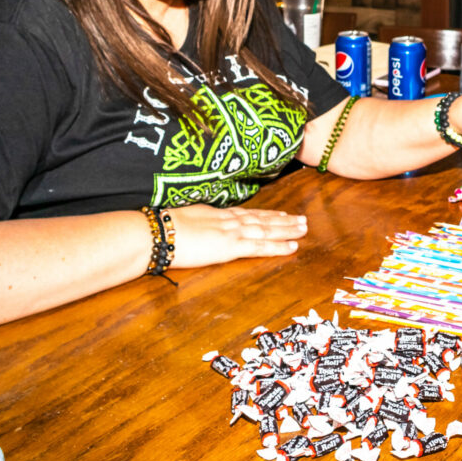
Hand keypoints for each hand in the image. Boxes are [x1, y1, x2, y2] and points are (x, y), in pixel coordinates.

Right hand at [165, 205, 306, 268]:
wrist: (158, 233)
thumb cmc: (164, 228)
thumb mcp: (185, 219)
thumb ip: (199, 222)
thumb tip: (201, 224)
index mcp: (218, 214)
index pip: (248, 214)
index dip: (267, 214)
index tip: (281, 213)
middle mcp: (230, 221)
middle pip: (262, 219)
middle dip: (284, 220)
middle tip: (302, 220)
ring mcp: (232, 233)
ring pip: (267, 230)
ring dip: (287, 230)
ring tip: (304, 229)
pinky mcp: (231, 247)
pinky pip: (260, 247)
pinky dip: (278, 246)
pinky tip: (291, 246)